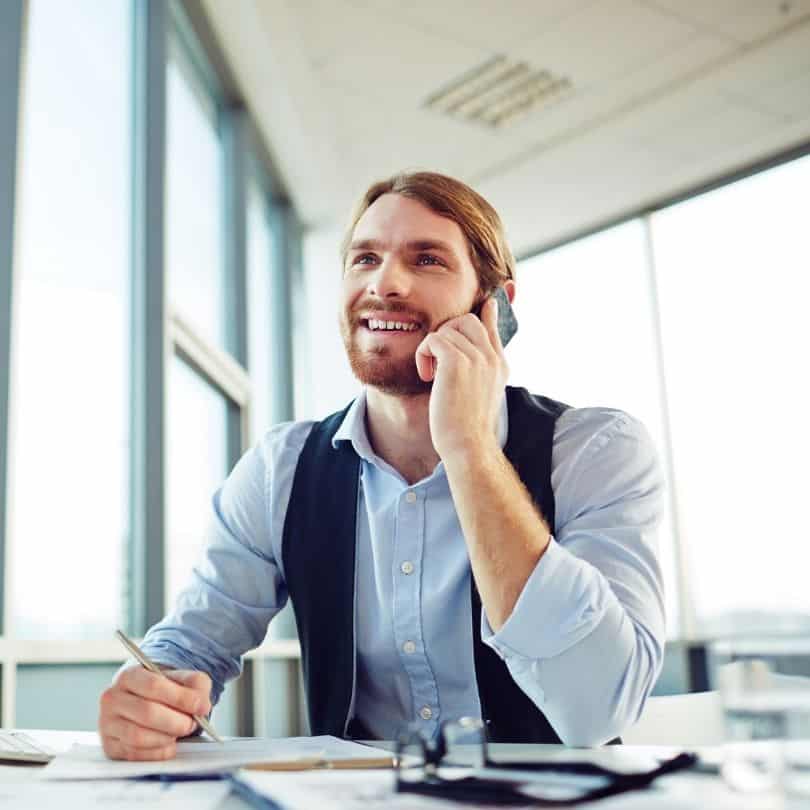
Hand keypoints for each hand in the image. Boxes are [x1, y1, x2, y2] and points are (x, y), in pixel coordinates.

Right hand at [99, 666, 211, 760]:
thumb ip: (196, 686)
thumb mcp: (183, 679)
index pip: (154, 686)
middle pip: (147, 713)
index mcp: (130, 676)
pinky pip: (135, 755)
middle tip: (192, 724)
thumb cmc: (164, 690)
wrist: (144, 701)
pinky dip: (157, 752)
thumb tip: (202, 706)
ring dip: (166, 738)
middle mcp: (113, 698)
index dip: (181, 698)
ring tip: (178, 733)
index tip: (201, 706)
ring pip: (138, 736)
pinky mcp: (110, 747)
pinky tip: (168, 744)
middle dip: (176, 722)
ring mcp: (107, 724)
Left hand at [414, 296, 506, 461]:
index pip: (492, 327)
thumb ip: (479, 369)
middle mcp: (491, 358)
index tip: (488, 302)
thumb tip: (468, 354)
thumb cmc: (467, 425)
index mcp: (500, 365)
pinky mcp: (457, 361)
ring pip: (447, 329)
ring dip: (431, 349)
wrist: (467, 445)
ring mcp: (477, 357)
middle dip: (447, 334)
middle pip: (467, 320)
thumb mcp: (480, 393)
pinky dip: (423, 355)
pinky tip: (426, 376)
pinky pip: (433, 339)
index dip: (486, 314)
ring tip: (432, 374)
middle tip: (438, 360)